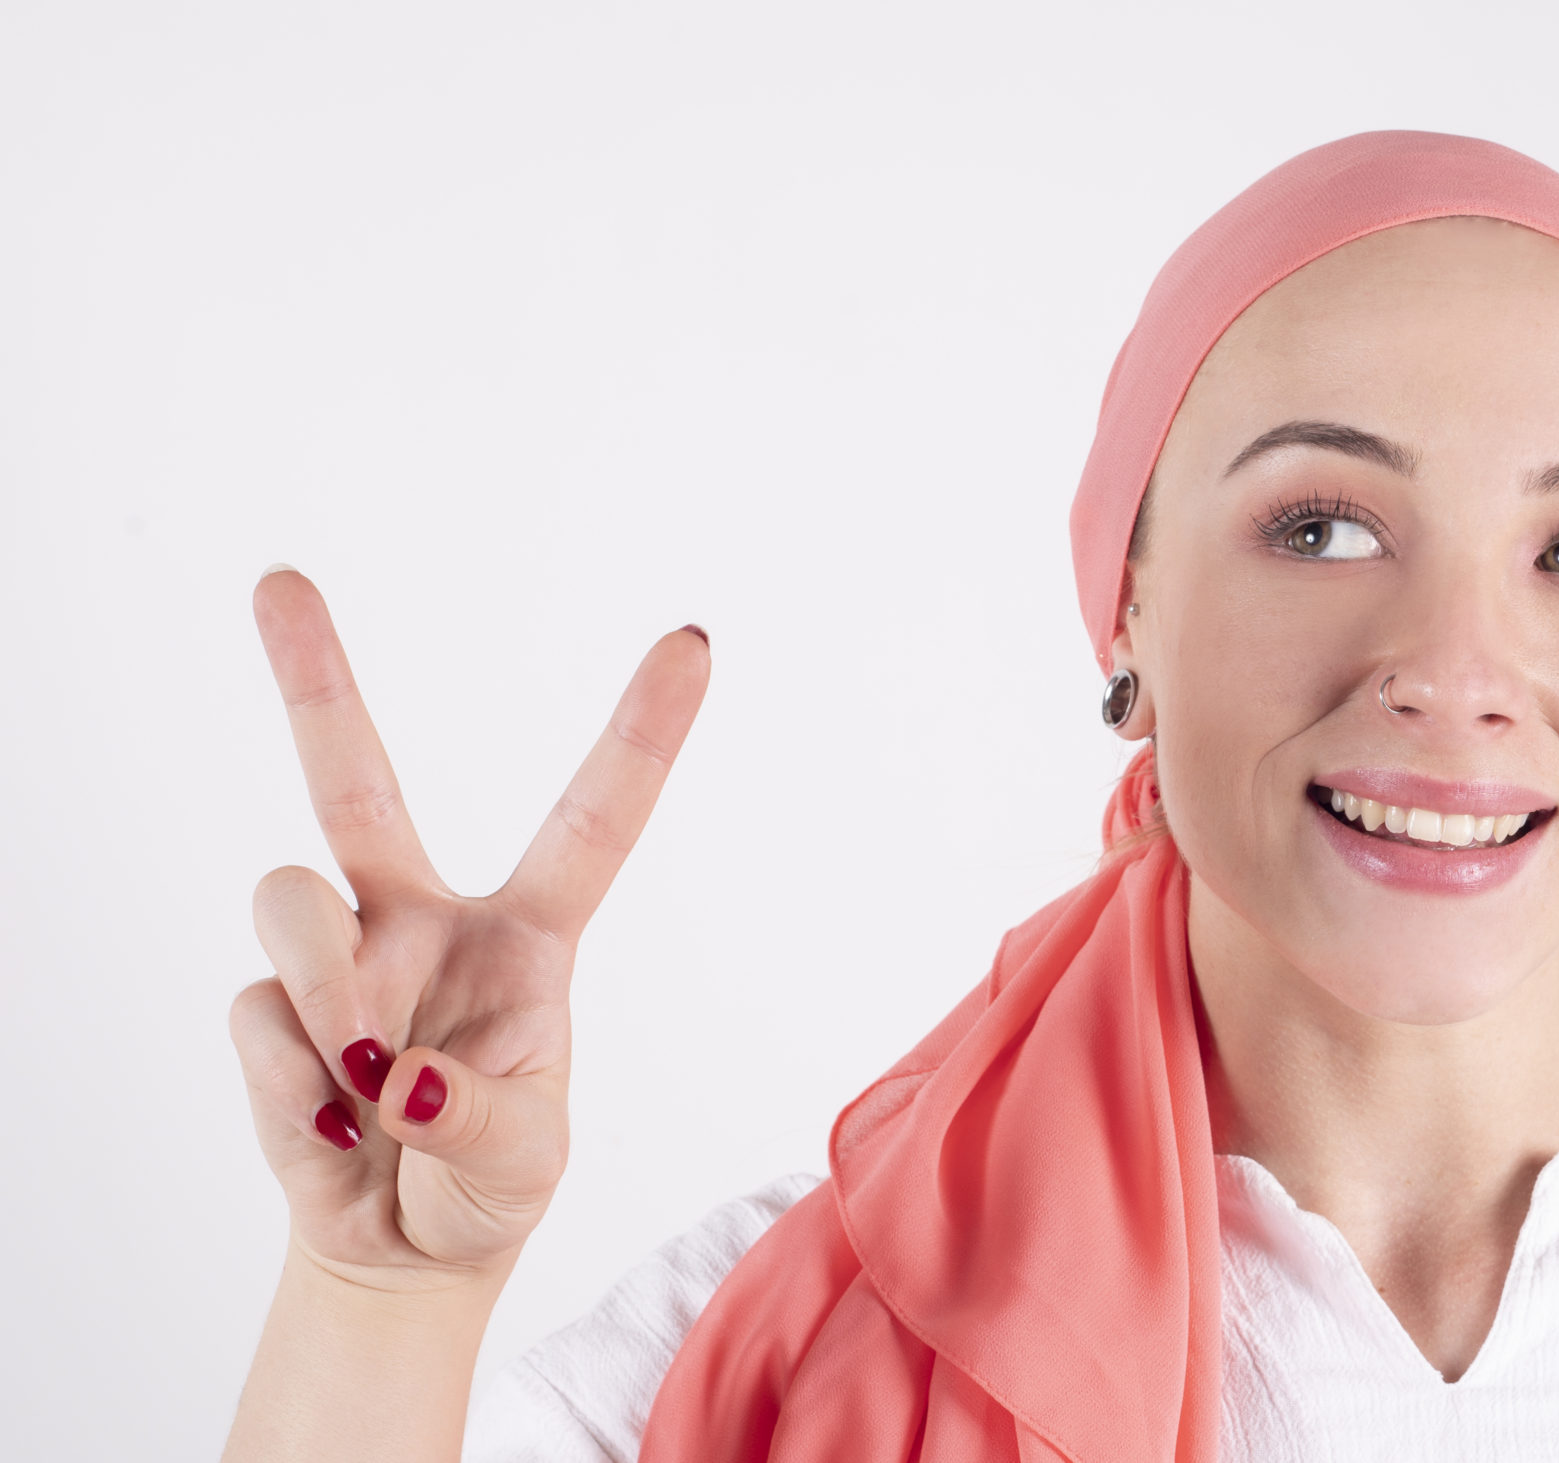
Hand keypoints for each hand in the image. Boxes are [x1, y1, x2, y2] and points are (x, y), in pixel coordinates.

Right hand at [228, 569, 708, 1288]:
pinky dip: (294, 1087)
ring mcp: (340, 961)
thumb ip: (481, 1122)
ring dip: (329, 990)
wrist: (403, 1252)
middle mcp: (422, 920)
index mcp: (530, 934)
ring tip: (364, 1082)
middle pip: (356, 781)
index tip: (692, 639)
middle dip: (313, 681)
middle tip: (278, 579)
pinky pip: (261, 1013)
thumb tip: (398, 1084)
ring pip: (290, 895)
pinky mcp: (271, 1013)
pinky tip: (329, 1134)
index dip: (642, 730)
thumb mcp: (527, 1160)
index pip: (594, 817)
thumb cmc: (488, 1182)